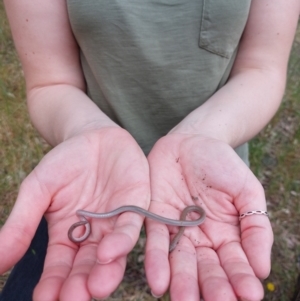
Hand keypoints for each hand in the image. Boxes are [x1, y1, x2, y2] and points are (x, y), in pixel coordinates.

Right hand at [0, 127, 149, 300]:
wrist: (92, 135)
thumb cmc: (64, 162)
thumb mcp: (38, 189)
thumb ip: (22, 223)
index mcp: (68, 235)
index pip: (59, 268)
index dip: (53, 285)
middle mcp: (94, 234)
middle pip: (88, 267)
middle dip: (81, 286)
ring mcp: (116, 221)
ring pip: (112, 253)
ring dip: (105, 271)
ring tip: (95, 288)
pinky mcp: (136, 205)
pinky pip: (130, 226)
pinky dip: (120, 240)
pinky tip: (108, 251)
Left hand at [145, 133, 272, 300]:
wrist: (192, 142)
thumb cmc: (222, 164)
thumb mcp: (248, 191)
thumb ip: (256, 227)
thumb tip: (263, 268)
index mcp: (226, 234)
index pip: (235, 263)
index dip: (241, 278)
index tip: (249, 294)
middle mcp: (201, 238)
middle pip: (206, 268)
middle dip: (211, 288)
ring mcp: (177, 229)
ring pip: (179, 261)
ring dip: (182, 282)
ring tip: (184, 300)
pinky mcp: (155, 217)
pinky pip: (155, 240)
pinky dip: (156, 260)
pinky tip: (158, 281)